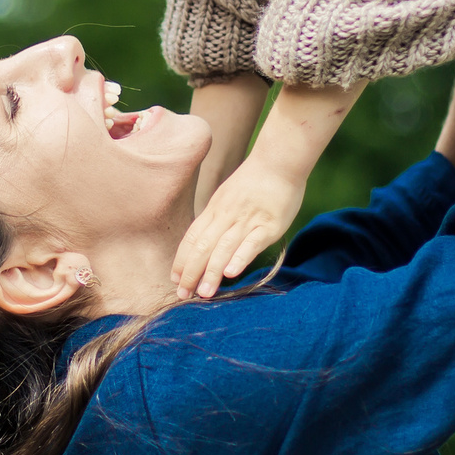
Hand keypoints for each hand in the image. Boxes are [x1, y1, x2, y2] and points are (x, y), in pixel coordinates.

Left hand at [172, 155, 307, 299]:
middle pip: (203, 247)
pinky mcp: (269, 225)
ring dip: (212, 272)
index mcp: (215, 209)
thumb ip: (217, 217)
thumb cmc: (255, 180)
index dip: (182, 259)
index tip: (175, 278)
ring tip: (205, 293)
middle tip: (183, 295)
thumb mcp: (228, 195)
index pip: (192, 237)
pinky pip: (252, 243)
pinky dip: (240, 258)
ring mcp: (248, 220)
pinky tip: (231, 274)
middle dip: (191, 272)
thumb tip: (206, 241)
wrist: (279, 160)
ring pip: (223, 248)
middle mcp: (226, 216)